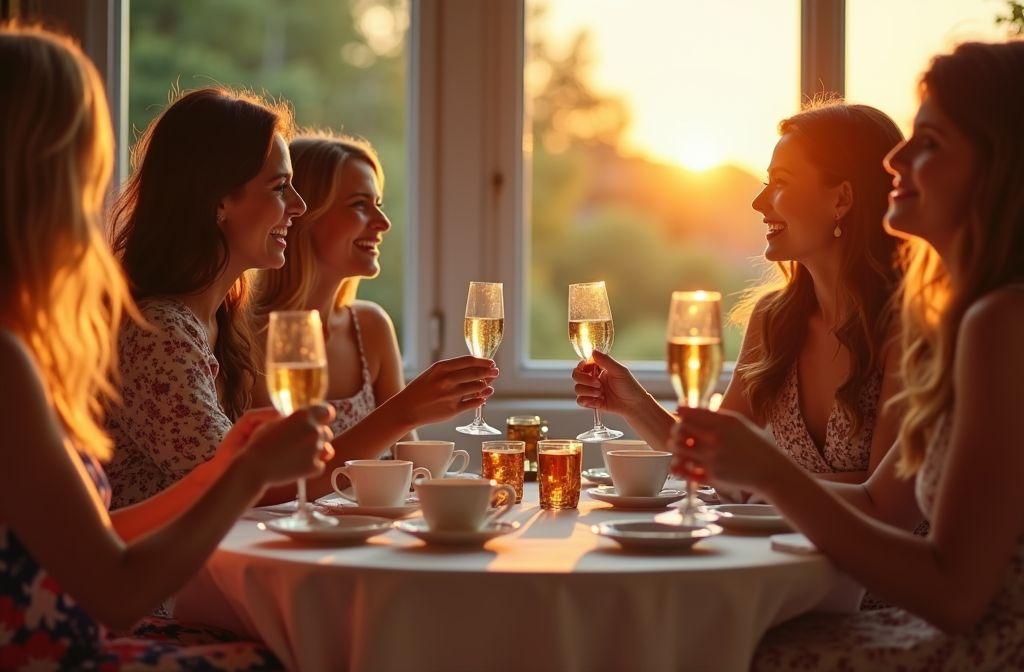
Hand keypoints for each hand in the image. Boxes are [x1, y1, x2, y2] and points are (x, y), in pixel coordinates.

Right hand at [234, 404, 335, 486]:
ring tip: (296, 454)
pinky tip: (296, 465)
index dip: (322, 417)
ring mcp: (316, 449)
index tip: (317, 421)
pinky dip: (310, 466)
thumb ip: (296, 418)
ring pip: (326, 448)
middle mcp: (313, 430)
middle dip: (316, 436)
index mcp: (304, 416)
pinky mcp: (314, 467)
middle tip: (299, 442)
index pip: (327, 411)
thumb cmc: (260, 442)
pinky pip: (319, 465)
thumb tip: (310, 419)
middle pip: (326, 432)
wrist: (253, 467)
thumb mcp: (276, 421)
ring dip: (315, 450)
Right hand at [396, 356, 498, 426]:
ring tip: (490, 386)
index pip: (469, 361)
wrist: (407, 408)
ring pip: (477, 388)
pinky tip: (484, 398)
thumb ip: (452, 369)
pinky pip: (473, 404)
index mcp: (441, 368)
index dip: (483, 361)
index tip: (491, 362)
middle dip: (489, 373)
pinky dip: (481, 400)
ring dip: (487, 386)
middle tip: (496, 372)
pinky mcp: (452, 410)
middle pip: (476, 374)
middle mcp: (446, 380)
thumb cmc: (422, 389)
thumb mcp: (433, 373)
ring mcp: (450, 395)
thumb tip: (476, 367)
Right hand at [572, 350, 646, 417]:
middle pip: (576, 376)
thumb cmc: (630, 387)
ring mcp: (592, 391)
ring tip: (600, 394)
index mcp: (599, 369)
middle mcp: (593, 379)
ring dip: (587, 391)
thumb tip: (593, 351)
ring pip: (577, 389)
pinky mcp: (592, 402)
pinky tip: (597, 401)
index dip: (582, 367)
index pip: (582, 365)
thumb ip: (606, 360)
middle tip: (598, 384)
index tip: (590, 370)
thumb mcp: (619, 371)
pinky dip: (586, 401)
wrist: (634, 405)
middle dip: (585, 380)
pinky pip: (580, 401)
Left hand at [668, 406, 783, 491]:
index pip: (690, 414)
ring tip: (680, 447)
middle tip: (678, 433)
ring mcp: (713, 458)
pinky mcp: (712, 476)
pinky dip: (680, 466)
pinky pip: (686, 470)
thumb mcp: (738, 423)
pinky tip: (684, 464)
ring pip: (679, 450)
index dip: (681, 413)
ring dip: (676, 448)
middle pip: (680, 430)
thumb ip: (714, 416)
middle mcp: (716, 439)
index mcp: (723, 423)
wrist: (770, 470)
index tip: (679, 413)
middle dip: (676, 431)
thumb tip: (689, 410)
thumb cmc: (754, 444)